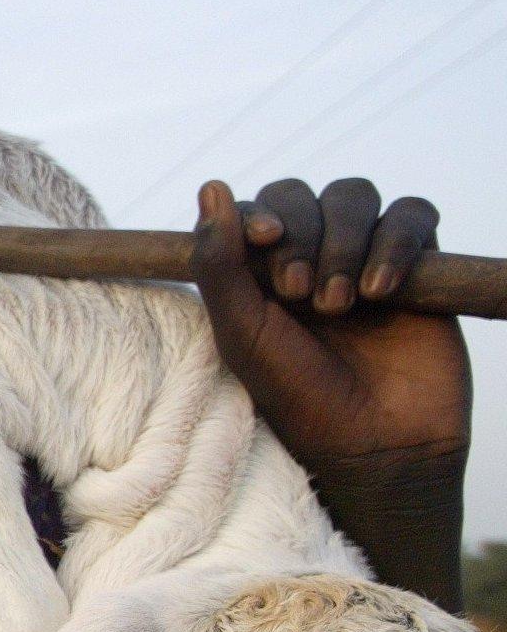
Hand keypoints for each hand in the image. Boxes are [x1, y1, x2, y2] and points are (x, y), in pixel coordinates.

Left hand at [191, 178, 470, 609]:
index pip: (256, 209)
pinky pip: (413, 216)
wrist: (376, 446)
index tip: (267, 239)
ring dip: (344, 240)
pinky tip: (380, 292)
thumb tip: (211, 185)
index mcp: (258, 272)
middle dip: (302, 232)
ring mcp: (364, 258)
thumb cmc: (298, 397)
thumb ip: (220, 263)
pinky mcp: (419, 266)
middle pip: (303, 194)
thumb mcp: (242, 333)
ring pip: (354, 197)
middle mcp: (309, 257)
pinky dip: (396, 242)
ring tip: (340, 304)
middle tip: (301, 295)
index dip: (260, 212)